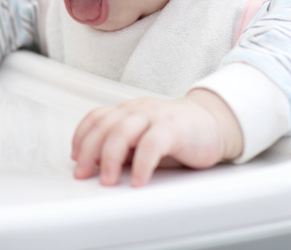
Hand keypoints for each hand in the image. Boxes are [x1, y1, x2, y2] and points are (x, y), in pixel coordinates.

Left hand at [70, 89, 242, 186]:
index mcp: (129, 110)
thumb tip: (98, 164)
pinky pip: (152, 144)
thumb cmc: (179, 133)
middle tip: (84, 174)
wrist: (214, 122)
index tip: (75, 157)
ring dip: (110, 158)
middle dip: (89, 151)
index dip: (81, 136)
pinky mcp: (174, 128)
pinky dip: (142, 164)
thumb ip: (123, 147)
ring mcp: (155, 116)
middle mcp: (138, 109)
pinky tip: (138, 181)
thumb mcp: (144, 138)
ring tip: (108, 180)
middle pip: (105, 125)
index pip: (97, 117)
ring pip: (123, 131)